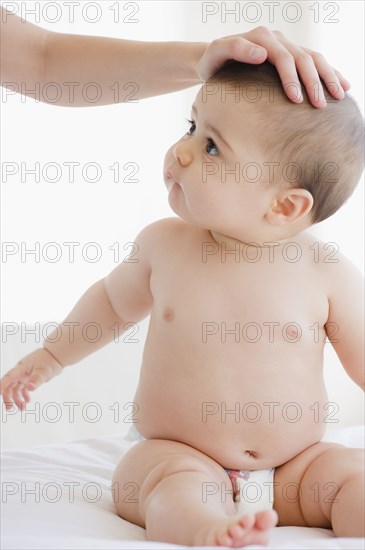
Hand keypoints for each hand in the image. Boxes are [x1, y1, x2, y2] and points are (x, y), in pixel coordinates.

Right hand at [0, 348, 62, 410]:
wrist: (56, 355)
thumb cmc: (49, 361)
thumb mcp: (43, 371)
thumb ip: (36, 380)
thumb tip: (29, 388)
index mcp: (21, 368)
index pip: (8, 377)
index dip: (2, 385)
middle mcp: (20, 372)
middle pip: (9, 385)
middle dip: (8, 397)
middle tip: (10, 408)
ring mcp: (24, 375)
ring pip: (16, 388)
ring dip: (17, 399)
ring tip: (22, 409)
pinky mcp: (29, 377)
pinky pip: (23, 388)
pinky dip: (24, 395)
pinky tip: (27, 401)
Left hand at [197, 26, 349, 107]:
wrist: (213, 61)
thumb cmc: (213, 63)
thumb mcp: (216, 54)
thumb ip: (234, 49)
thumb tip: (262, 54)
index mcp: (261, 37)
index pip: (283, 57)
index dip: (291, 78)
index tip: (296, 100)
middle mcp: (276, 38)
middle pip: (303, 58)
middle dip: (314, 82)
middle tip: (319, 106)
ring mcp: (285, 45)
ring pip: (314, 58)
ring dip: (328, 77)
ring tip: (339, 97)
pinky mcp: (290, 55)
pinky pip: (314, 62)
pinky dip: (329, 73)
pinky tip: (342, 86)